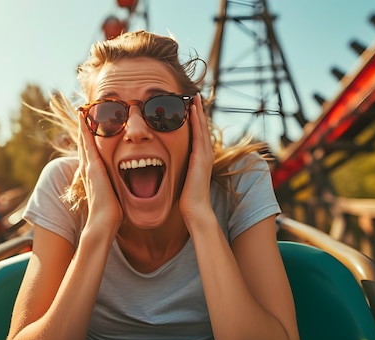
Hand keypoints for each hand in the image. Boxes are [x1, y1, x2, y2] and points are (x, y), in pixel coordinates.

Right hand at [78, 114, 122, 237]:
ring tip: (82, 111)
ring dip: (83, 126)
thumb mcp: (115, 196)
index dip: (90, 141)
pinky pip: (87, 144)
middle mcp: (89, 169)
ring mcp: (89, 167)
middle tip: (83, 113)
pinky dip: (84, 130)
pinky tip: (84, 118)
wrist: (104, 223)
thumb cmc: (111, 214)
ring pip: (84, 142)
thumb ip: (116, 189)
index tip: (91, 128)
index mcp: (95, 176)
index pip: (92, 154)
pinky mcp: (92, 167)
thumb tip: (127, 190)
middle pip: (85, 144)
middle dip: (84, 129)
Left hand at [179, 93, 214, 221]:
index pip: (198, 134)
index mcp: (200, 159)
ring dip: (198, 111)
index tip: (190, 107)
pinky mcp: (201, 158)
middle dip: (198, 111)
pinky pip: (199, 134)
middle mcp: (205, 154)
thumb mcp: (182, 178)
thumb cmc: (187, 198)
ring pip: (202, 128)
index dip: (195, 120)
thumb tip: (168, 165)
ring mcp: (205, 155)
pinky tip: (192, 110)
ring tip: (195, 97)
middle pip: (202, 127)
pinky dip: (196, 121)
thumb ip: (180, 169)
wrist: (195, 209)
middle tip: (194, 96)